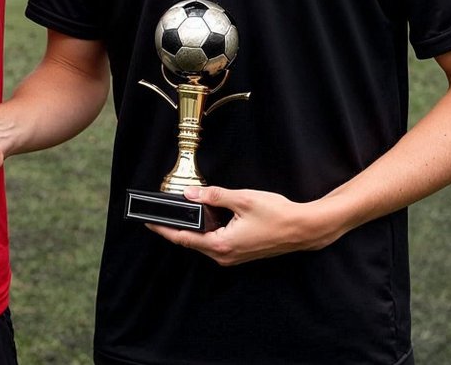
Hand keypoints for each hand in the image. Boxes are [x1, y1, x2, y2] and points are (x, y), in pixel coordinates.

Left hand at [146, 186, 340, 266]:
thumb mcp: (242, 199)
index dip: (163, 229)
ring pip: (204, 241)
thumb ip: (213, 196)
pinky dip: (208, 229)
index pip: (183, 238)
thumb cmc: (277, 214)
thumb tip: (190, 195)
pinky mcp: (240, 252)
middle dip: (176, 226)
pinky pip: (216, 241)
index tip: (148, 221)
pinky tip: (208, 216)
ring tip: (183, 210)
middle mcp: (224, 255)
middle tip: (161, 212)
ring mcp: (232, 256)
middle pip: (191, 241)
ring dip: (193, 227)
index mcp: (221, 244)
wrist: (303, 229)